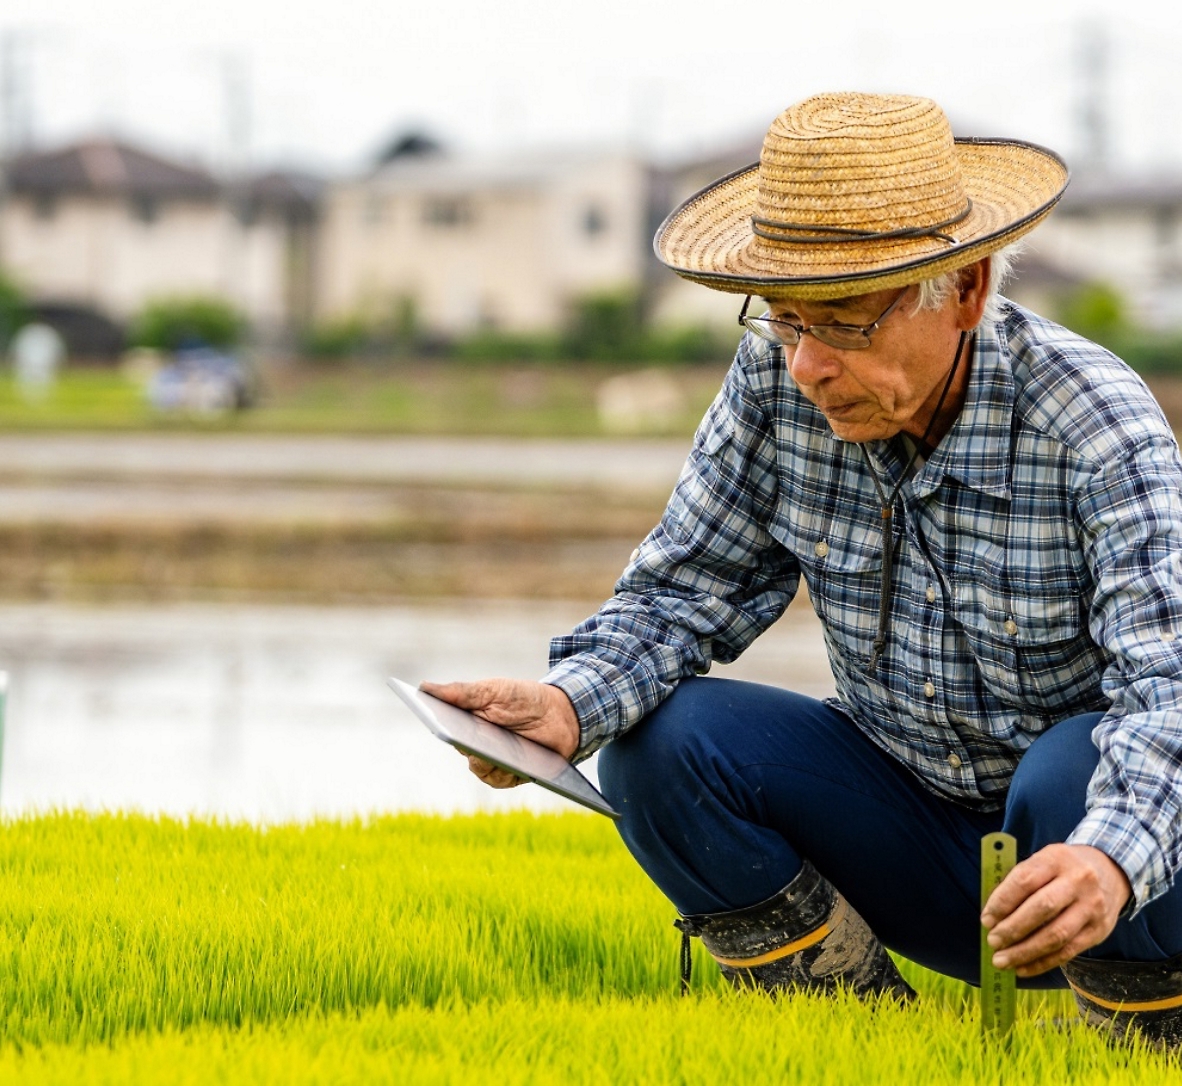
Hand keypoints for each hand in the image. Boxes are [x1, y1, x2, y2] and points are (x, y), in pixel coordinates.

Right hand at [419, 678, 579, 788]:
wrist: (560, 714)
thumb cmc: (522, 699)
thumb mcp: (494, 690)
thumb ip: (462, 692)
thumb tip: (424, 687)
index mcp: (465, 720)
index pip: (443, 723)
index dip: (435, 719)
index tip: (431, 713)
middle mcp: (473, 743)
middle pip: (459, 745)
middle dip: (462, 739)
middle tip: (462, 734)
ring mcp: (490, 761)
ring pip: (477, 766)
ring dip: (484, 758)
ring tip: (492, 750)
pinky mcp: (508, 776)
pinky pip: (498, 778)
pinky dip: (503, 770)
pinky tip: (512, 763)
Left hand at [980, 843, 1131, 976]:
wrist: (1111, 871)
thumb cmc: (1063, 868)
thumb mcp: (1043, 860)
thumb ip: (1020, 882)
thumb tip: (993, 916)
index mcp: (1056, 859)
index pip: (1024, 880)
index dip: (1002, 902)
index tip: (986, 919)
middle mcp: (1077, 882)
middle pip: (1042, 909)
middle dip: (1012, 929)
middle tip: (992, 941)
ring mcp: (1091, 908)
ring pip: (1056, 935)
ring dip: (1025, 952)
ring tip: (1002, 960)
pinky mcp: (1099, 931)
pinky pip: (1068, 951)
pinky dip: (1042, 962)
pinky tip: (1023, 968)